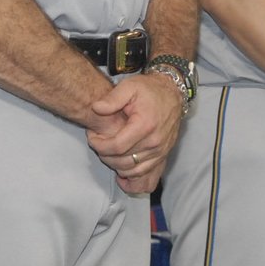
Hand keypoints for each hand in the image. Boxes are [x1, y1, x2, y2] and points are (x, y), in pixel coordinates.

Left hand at [87, 73, 184, 194]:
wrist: (172, 93)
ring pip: (132, 171)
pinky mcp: (163, 156)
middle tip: (98, 143)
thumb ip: (112, 98)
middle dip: (104, 155)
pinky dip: (132, 180)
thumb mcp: (129, 86)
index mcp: (145, 125)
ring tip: (108, 152)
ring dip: (115, 166)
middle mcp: (155, 142)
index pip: (117, 146)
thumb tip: (96, 109)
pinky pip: (147, 178)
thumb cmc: (149, 90)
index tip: (92, 137)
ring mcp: (160, 152)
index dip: (100, 145)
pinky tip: (122, 175)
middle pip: (123, 161)